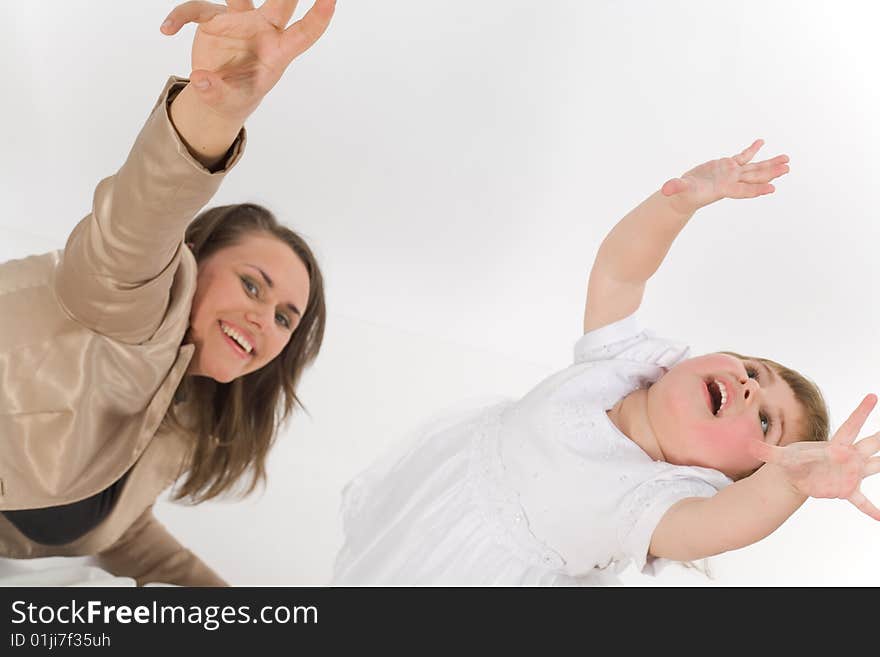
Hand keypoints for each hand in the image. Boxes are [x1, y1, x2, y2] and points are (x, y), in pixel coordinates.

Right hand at [161, 0, 335, 123]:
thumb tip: (201, 81)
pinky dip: (180, 16)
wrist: (217, 94)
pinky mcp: (215, 20)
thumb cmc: (235, 97)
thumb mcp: (226, 101)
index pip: (304, 33)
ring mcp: (240, 22)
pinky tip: (167, 29)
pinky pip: (197, 10)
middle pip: (281, 2)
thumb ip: (216, 91)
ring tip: (218, 9)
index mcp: (277, 53)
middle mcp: (262, 31)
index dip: (319, 16)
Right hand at [660, 139, 789, 213]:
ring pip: (754, 167)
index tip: (772, 189)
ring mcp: (730, 173)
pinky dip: (752, 150)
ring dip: (770, 164)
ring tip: (787, 160)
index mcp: (722, 189)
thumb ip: (675, 188)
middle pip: (754, 177)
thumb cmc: (681, 195)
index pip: (742, 190)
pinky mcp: (727, 165)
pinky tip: (761, 142)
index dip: (756, 190)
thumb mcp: (678, 191)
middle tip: (787, 168)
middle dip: (771, 173)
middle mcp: (730, 181)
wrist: (684, 196)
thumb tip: (666, 189)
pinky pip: (743, 156)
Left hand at [750, 394, 879, 520]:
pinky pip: (862, 502)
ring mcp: (851, 473)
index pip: (851, 425)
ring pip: (875, 466)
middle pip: (870, 444)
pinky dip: (870, 509)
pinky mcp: (848, 489)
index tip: (872, 396)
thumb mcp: (781, 457)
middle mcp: (848, 456)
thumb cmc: (794, 460)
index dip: (861, 411)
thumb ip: (768, 452)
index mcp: (835, 445)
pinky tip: (879, 518)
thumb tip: (749, 446)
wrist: (799, 476)